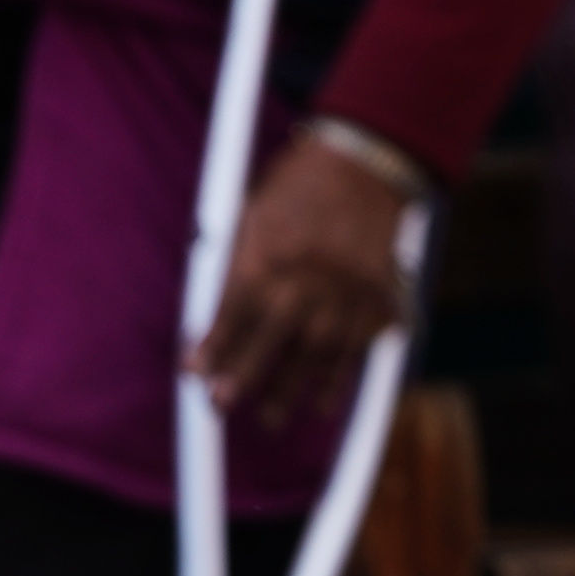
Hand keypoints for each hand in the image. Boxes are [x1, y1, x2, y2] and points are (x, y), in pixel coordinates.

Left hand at [191, 134, 412, 428]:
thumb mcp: (253, 215)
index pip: (232, 315)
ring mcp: (348, 290)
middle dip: (244, 376)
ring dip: (293, 388)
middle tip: (223, 405)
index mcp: (270, 257)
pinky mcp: (380, 294)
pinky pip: (360, 343)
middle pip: (271, 341)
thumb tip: (215, 318)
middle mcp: (308, 280)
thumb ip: (236, 267)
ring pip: (317, 352)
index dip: (211, 347)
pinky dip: (343, 375)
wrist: (369, 159)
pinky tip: (325, 400)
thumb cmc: (300, 184)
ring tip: (272, 416)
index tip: (194, 374)